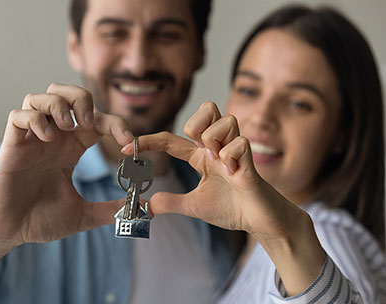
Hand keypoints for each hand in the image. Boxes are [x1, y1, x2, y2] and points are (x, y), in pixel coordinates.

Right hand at [0, 83, 132, 248]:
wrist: (8, 233)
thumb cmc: (39, 220)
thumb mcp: (82, 215)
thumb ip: (111, 210)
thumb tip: (143, 209)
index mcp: (70, 149)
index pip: (96, 120)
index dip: (116, 125)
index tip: (129, 145)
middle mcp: (52, 138)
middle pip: (65, 93)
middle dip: (82, 98)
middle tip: (89, 122)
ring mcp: (30, 140)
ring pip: (40, 96)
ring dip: (58, 104)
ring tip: (68, 126)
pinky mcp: (11, 146)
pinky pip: (18, 115)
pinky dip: (35, 119)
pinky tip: (46, 139)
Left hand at [122, 102, 303, 239]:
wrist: (259, 221)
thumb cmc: (231, 208)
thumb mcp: (193, 206)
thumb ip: (171, 202)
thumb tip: (148, 205)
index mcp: (200, 156)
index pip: (171, 139)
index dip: (148, 141)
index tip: (127, 148)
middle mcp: (217, 147)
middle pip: (208, 107)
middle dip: (197, 121)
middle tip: (197, 145)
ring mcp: (235, 150)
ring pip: (225, 120)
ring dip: (215, 139)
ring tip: (218, 162)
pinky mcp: (250, 160)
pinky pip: (239, 143)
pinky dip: (231, 157)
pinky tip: (233, 173)